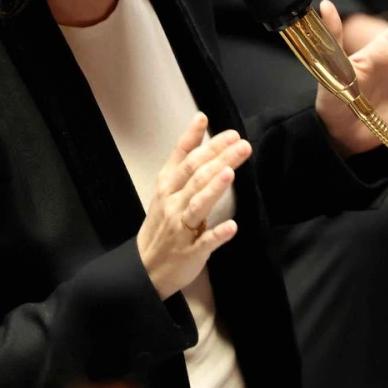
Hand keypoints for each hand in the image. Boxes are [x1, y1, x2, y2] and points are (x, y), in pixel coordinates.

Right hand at [136, 113, 250, 299]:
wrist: (146, 266)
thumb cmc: (162, 222)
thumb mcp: (166, 186)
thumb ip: (184, 156)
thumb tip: (201, 121)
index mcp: (167, 186)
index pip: (185, 158)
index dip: (202, 141)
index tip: (222, 128)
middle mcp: (173, 203)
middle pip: (196, 176)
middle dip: (219, 159)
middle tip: (242, 144)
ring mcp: (180, 227)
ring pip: (197, 204)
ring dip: (214, 189)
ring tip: (230, 173)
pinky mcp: (190, 251)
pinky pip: (205, 242)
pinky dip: (218, 234)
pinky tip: (232, 226)